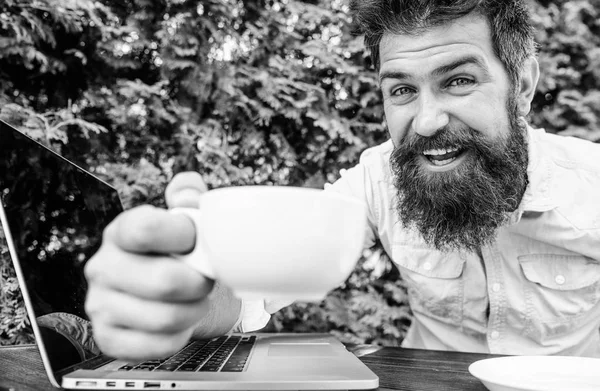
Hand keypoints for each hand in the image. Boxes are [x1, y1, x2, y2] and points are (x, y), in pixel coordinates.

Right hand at [85, 172, 211, 359]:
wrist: (169, 294)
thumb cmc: (180, 254)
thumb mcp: (187, 220)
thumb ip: (189, 197)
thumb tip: (186, 191)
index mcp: (121, 231)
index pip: (146, 229)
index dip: (184, 237)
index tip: (198, 241)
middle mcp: (103, 266)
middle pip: (165, 281)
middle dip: (199, 283)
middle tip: (206, 279)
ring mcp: (100, 304)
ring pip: (166, 317)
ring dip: (194, 311)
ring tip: (196, 300)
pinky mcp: (107, 338)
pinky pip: (156, 345)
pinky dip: (179, 336)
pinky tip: (179, 323)